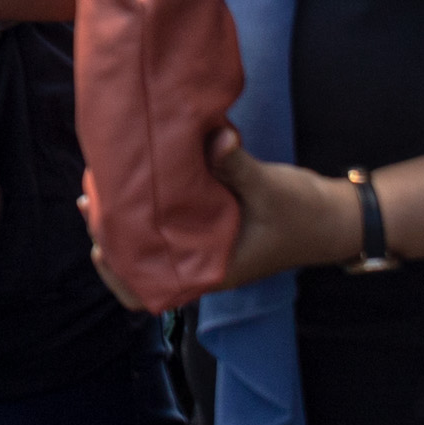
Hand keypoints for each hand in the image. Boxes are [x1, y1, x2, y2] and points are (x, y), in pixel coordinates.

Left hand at [89, 125, 348, 308]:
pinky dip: (148, 207)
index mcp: (211, 270)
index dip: (118, 271)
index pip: (149, 288)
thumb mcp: (270, 188)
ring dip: (123, 221)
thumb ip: (237, 165)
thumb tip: (215, 136)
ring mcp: (203, 246)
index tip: (97, 242)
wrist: (333, 217)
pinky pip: (167, 223)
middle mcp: (201, 264)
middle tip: (91, 201)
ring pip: (150, 243)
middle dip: (110, 238)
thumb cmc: (304, 214)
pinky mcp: (207, 226)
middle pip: (140, 264)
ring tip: (98, 190)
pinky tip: (132, 180)